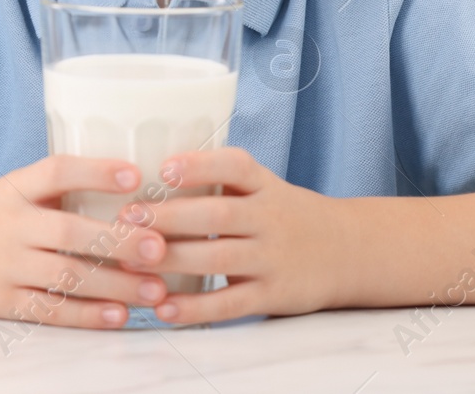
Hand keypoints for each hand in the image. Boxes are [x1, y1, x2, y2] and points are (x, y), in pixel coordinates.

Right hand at [0, 154, 173, 329]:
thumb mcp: (7, 190)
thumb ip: (54, 193)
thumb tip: (128, 192)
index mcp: (14, 189)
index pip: (57, 171)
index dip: (96, 172)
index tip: (135, 175)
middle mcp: (10, 224)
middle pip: (70, 232)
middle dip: (119, 241)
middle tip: (160, 248)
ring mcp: (4, 265)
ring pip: (67, 277)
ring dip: (114, 285)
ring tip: (154, 291)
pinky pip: (48, 310)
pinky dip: (85, 315)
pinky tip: (117, 317)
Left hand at [116, 146, 345, 324]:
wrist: (348, 251)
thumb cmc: (285, 216)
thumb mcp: (264, 188)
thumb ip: (219, 183)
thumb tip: (145, 178)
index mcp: (264, 185)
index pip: (236, 165)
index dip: (200, 165)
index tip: (164, 169)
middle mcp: (269, 218)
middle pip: (217, 214)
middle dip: (169, 217)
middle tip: (126, 218)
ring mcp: (272, 258)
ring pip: (218, 258)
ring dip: (172, 261)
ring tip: (130, 263)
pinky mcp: (272, 295)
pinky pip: (230, 303)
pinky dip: (196, 308)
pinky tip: (164, 308)